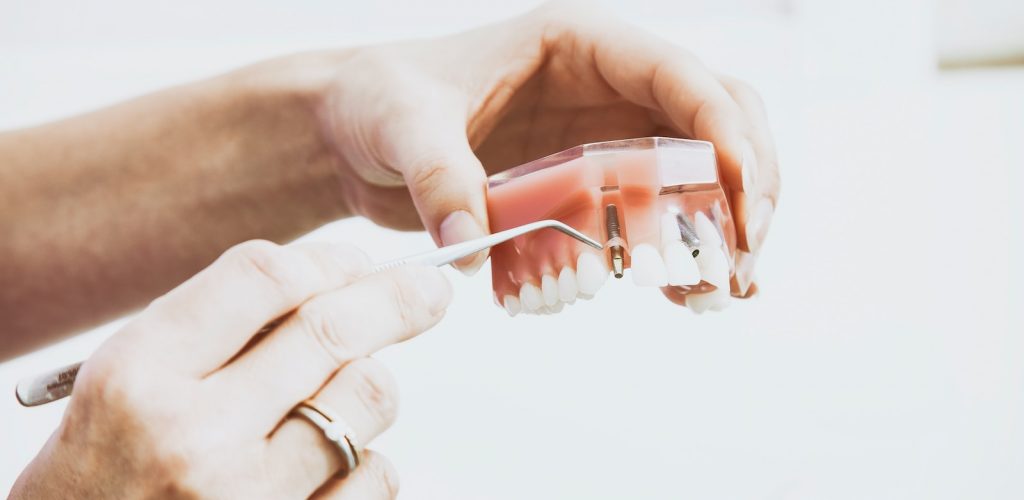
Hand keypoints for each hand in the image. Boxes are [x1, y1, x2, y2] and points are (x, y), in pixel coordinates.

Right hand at [10, 240, 451, 498]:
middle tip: (429, 289)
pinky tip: (330, 465)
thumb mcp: (127, 382)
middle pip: (332, 331)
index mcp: (140, 375)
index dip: (327, 260)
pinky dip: (368, 460)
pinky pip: (376, 475)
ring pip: (368, 399)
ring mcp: (246, 497)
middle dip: (397, 297)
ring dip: (370, 386)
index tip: (359, 263)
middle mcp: (193, 435)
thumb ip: (217, 329)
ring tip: (341, 396)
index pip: (263, 277)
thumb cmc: (103, 472)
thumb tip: (339, 280)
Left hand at [313, 0, 778, 293]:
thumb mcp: (402, 124)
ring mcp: (604, 140)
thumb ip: (438, 175)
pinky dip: (680, 252)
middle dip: (744, 186)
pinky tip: (687, 296)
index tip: (740, 196)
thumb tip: (472, 244)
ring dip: (724, 229)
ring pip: (700, 172)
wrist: (353, 136)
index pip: (678, 76)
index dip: (723, 131)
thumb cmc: (378, 100)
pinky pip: (655, 216)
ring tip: (724, 291)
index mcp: (579, 46)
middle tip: (740, 257)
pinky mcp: (588, 189)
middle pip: (717, 120)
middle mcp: (607, 89)